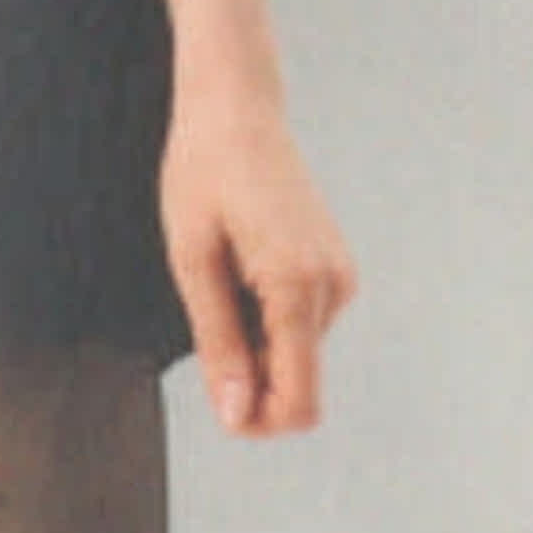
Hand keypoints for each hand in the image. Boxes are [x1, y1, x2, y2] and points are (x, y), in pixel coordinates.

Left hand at [164, 91, 358, 436]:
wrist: (237, 110)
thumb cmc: (204, 174)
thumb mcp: (194, 262)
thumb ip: (219, 343)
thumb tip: (237, 414)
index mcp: (298, 286)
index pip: (299, 401)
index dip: (257, 422)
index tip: (218, 399)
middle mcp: (332, 287)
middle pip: (298, 385)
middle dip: (250, 377)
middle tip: (207, 318)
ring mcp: (339, 279)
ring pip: (297, 357)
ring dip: (254, 343)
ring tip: (224, 280)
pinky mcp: (334, 271)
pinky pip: (300, 327)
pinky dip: (266, 321)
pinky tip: (243, 271)